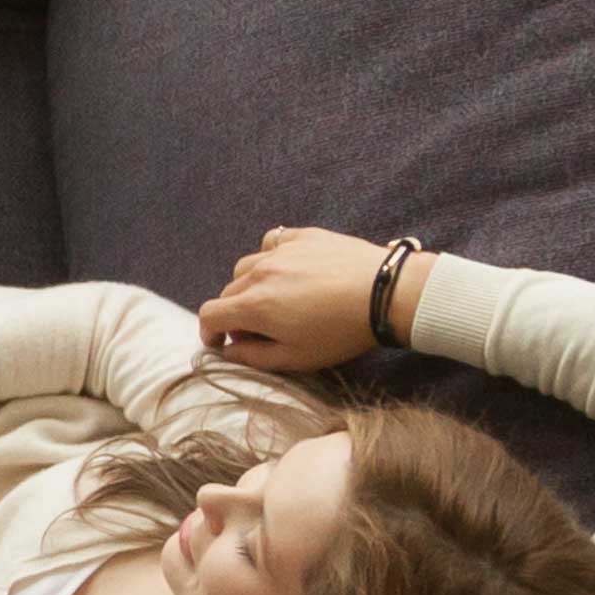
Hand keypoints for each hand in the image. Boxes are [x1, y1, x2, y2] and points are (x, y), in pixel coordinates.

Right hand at [200, 223, 395, 371]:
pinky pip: (273, 242)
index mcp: (254, 305)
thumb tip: (229, 352)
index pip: (210, 314)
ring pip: (247, 266)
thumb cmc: (342, 332)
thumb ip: (255, 357)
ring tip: (273, 299)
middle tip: (258, 330)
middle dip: (234, 314)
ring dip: (250, 285)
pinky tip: (286, 268)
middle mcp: (260, 273)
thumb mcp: (297, 358)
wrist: (386, 293)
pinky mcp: (304, 236)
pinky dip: (270, 256)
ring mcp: (281, 250)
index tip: (220, 343)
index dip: (209, 332)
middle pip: (228, 291)